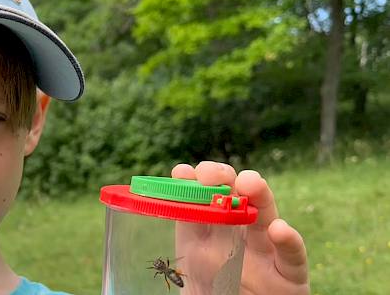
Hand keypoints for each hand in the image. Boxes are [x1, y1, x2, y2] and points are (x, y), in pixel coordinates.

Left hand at [172, 162, 309, 294]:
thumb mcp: (186, 272)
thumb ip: (178, 247)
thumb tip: (157, 219)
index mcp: (208, 237)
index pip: (201, 200)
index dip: (192, 183)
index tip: (182, 173)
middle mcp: (237, 238)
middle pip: (234, 198)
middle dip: (224, 179)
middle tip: (213, 174)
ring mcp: (265, 253)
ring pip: (266, 217)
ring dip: (260, 195)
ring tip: (250, 182)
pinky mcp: (290, 276)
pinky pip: (292, 256)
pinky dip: (289, 241)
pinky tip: (279, 229)